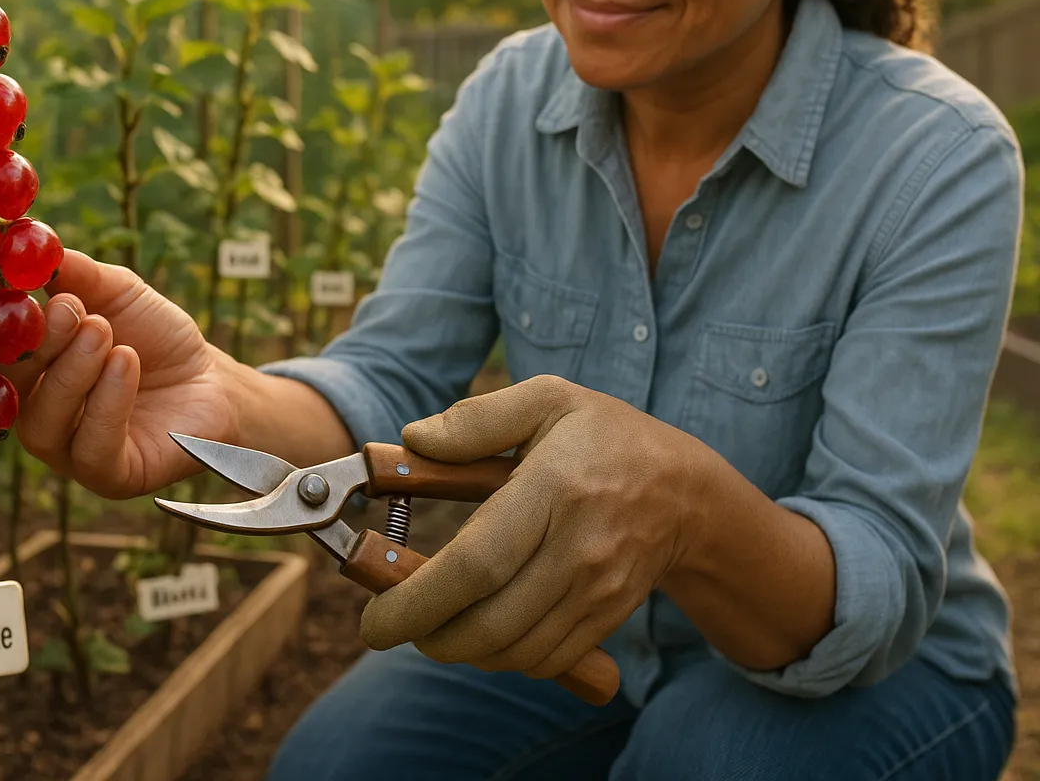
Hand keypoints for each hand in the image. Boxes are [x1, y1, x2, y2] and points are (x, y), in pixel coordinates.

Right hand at [3, 249, 240, 498]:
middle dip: (37, 347)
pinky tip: (125, 363)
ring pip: (43, 426)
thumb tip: (35, 245)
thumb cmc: (154, 337)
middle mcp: (37, 416)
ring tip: (103, 332)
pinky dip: (107, 403)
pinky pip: (93, 450)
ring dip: (71, 374)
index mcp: (28, 373)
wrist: (211, 377)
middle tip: (69, 310)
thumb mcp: (117, 293)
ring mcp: (69, 452)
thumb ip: (77, 273)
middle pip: (11, 392)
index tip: (16, 287)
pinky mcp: (111, 477)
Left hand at [359, 375, 705, 678]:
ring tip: (433, 624)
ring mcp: (597, 591)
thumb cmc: (605, 437)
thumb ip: (478, 419)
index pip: (477, 565)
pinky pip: (545, 660)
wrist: (686, 491)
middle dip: (429, 636)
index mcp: (554, 489)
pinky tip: (482, 628)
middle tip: (395, 624)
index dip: (418, 601)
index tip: (375, 619)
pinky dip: (502, 656)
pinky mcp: (607, 618)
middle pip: (491, 622)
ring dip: (462, 650)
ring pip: (515, 651)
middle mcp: (578, 549)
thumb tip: (413, 439)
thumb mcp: (549, 400)